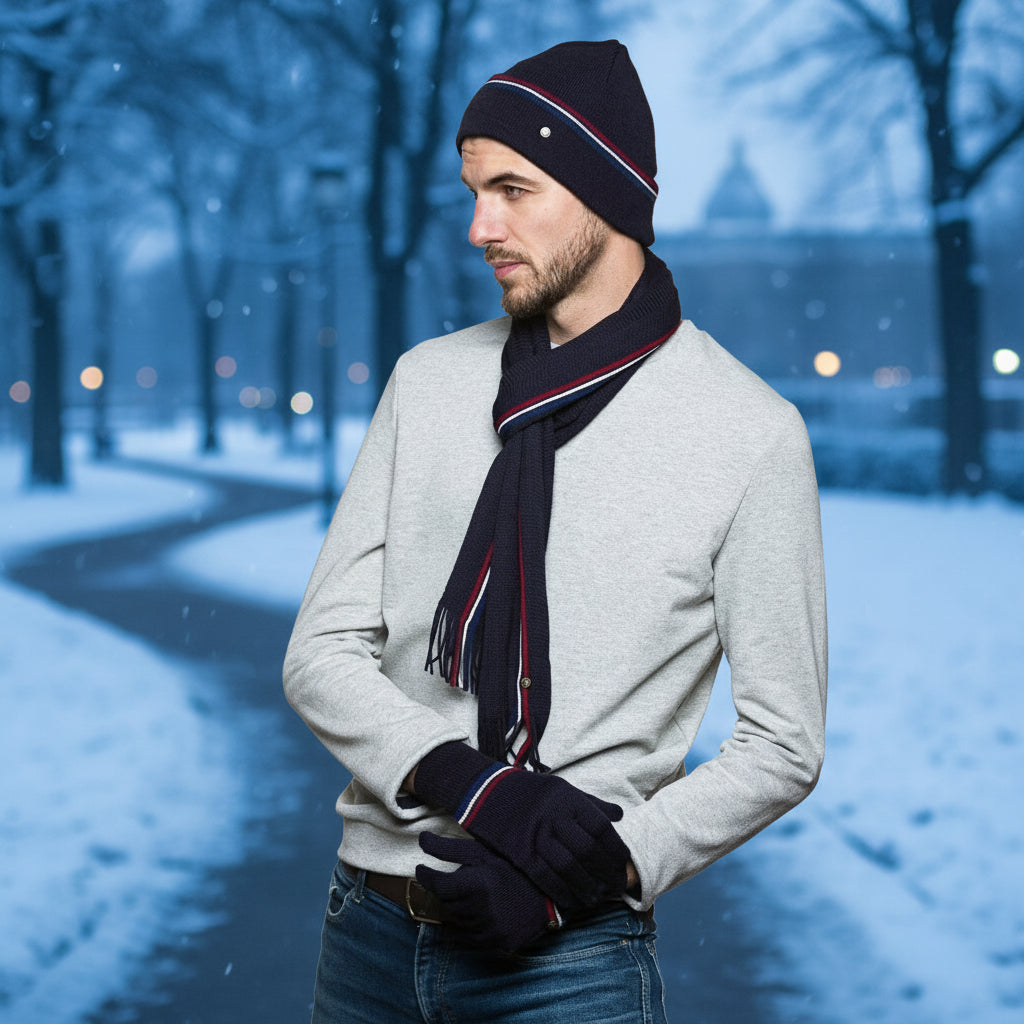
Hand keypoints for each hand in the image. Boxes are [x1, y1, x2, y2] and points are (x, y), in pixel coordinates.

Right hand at [413, 742, 629, 910]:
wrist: (487, 792)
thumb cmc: (531, 792)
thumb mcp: (562, 789)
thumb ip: (591, 804)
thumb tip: (619, 816)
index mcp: (569, 799)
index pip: (602, 828)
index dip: (616, 850)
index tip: (624, 864)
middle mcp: (554, 816)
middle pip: (588, 850)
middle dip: (605, 873)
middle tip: (615, 886)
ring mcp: (536, 835)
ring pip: (569, 868)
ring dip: (586, 888)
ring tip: (597, 898)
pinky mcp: (521, 852)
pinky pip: (545, 877)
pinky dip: (562, 893)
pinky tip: (573, 901)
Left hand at [416, 831, 558, 953]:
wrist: (551, 889)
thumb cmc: (515, 864)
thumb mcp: (483, 850)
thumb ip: (449, 848)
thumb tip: (421, 840)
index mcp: (478, 884)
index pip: (438, 885)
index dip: (426, 876)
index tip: (422, 869)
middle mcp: (482, 910)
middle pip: (446, 903)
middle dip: (447, 889)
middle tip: (457, 878)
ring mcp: (490, 930)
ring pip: (456, 920)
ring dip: (458, 906)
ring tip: (472, 892)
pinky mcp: (498, 943)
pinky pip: (468, 938)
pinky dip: (467, 924)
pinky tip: (475, 910)